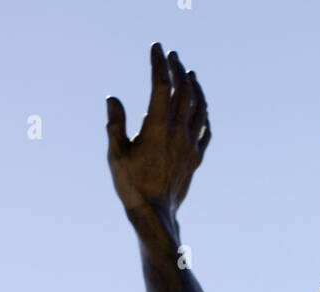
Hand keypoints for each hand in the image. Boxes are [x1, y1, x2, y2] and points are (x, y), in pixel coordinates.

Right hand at [106, 42, 210, 218]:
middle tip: (172, 56)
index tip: (156, 47)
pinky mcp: (197, 158)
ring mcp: (190, 145)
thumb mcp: (116, 154)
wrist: (155, 215)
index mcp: (157, 127)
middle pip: (184, 91)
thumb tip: (113, 99)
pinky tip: (202, 109)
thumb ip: (115, 124)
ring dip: (196, 88)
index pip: (161, 84)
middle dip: (178, 69)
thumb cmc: (132, 186)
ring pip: (199, 108)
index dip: (159, 63)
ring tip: (190, 75)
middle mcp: (178, 132)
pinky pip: (205, 130)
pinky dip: (204, 114)